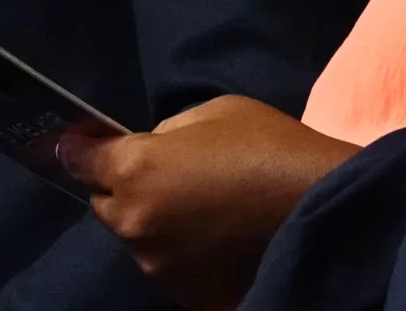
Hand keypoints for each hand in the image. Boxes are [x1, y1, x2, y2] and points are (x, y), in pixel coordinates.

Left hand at [59, 95, 359, 310]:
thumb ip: (168, 132)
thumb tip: (150, 146)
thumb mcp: (215, 113)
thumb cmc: (272, 149)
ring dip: (154, 224)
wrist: (326, 212)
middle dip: (124, 189)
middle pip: (105, 204)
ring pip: (137, 238)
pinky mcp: (186, 295)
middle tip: (168, 176)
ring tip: (201, 212)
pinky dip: (182, 253)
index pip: (79, 159)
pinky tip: (216, 239)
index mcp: (135, 170)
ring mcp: (159, 266)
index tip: (86, 144)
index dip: (83, 148)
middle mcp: (134, 222)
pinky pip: (169, 266)